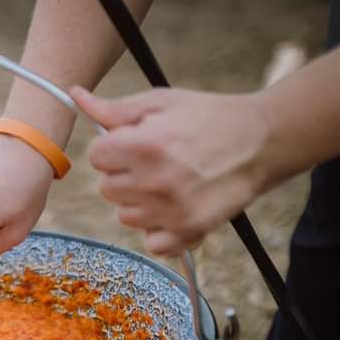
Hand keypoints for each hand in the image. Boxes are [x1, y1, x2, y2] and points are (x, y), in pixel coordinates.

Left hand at [72, 85, 275, 255]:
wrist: (262, 142)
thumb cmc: (208, 117)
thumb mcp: (161, 103)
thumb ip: (115, 109)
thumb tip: (76, 97)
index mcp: (144, 145)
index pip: (96, 156)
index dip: (113, 147)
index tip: (135, 142)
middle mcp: (154, 182)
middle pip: (107, 188)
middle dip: (124, 173)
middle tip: (157, 161)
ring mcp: (171, 211)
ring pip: (125, 215)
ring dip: (140, 202)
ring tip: (171, 181)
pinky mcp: (188, 232)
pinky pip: (151, 242)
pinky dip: (160, 229)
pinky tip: (176, 207)